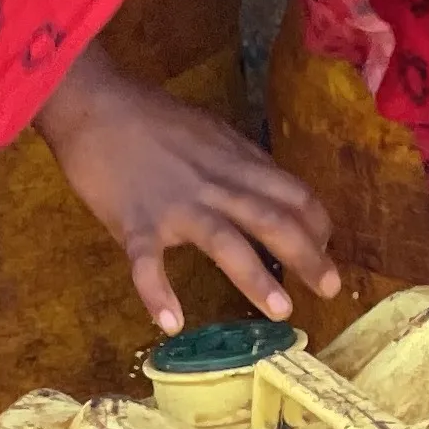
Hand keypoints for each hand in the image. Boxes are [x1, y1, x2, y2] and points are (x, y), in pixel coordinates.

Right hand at [34, 45, 339, 334]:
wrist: (97, 106)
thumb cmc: (154, 119)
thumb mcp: (212, 132)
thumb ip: (239, 163)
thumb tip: (266, 189)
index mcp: (237, 162)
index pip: (293, 193)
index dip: (316, 223)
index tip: (327, 247)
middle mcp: (216, 184)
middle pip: (273, 220)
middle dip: (308, 256)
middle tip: (331, 289)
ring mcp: (176, 205)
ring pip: (225, 242)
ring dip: (256, 278)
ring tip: (282, 311)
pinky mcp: (134, 222)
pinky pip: (147, 263)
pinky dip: (158, 292)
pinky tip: (171, 322)